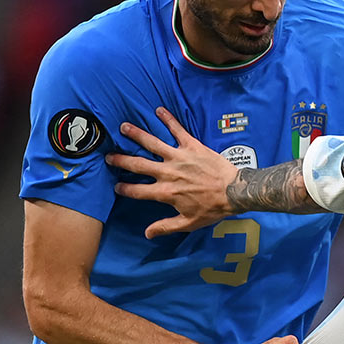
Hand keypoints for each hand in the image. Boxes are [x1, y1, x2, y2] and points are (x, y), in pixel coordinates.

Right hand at [107, 106, 238, 237]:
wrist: (235, 192)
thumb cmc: (213, 209)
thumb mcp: (189, 223)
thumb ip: (166, 227)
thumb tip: (147, 233)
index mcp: (166, 192)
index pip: (138, 191)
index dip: (125, 189)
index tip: (116, 186)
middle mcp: (168, 173)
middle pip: (138, 165)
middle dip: (121, 160)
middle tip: (109, 156)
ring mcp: (179, 157)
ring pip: (153, 144)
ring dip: (137, 134)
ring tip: (123, 127)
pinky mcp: (192, 146)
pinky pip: (178, 130)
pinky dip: (168, 119)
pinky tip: (159, 110)